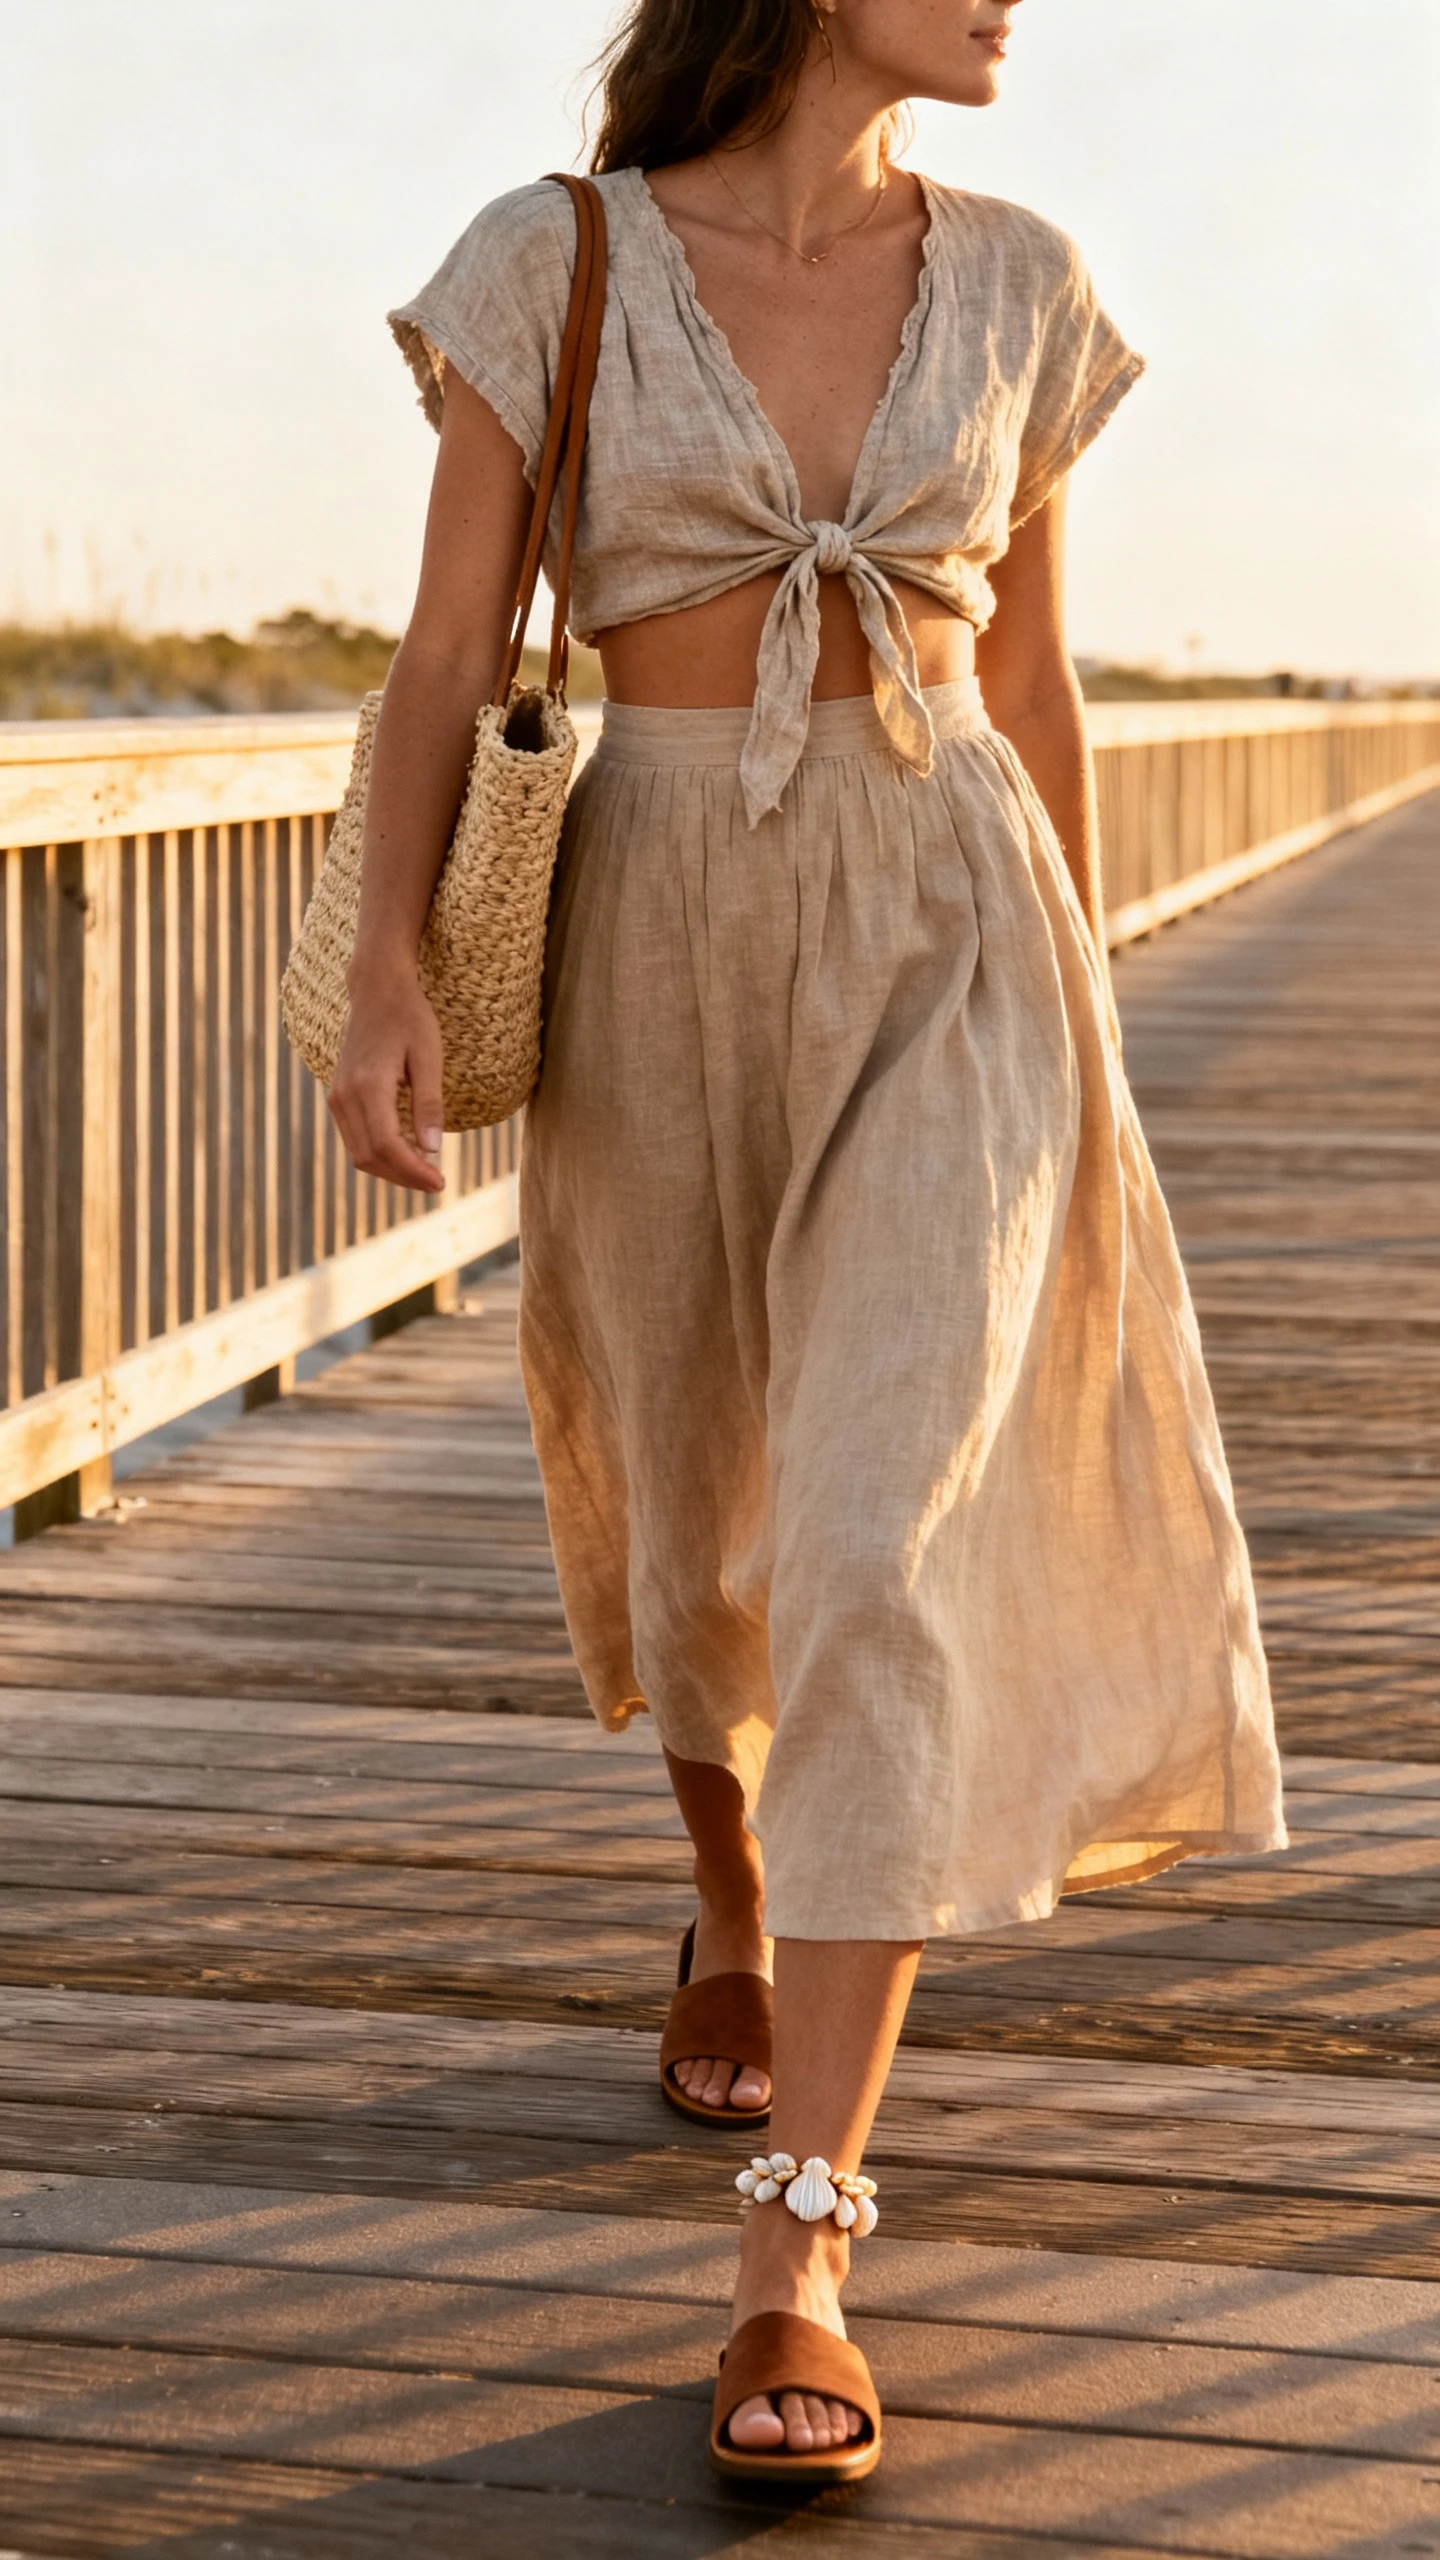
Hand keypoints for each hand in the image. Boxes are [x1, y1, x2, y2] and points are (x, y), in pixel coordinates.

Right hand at [328, 963, 445, 1192]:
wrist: (377, 991)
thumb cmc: (409, 1018)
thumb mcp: (429, 1056)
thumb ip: (429, 1103)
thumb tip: (432, 1149)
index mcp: (368, 1085)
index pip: (386, 1144)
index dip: (412, 1170)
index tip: (440, 1182)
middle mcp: (345, 1095)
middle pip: (369, 1156)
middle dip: (403, 1177)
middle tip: (437, 1182)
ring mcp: (337, 1097)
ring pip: (358, 1153)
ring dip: (390, 1170)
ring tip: (424, 1173)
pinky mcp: (338, 1097)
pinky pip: (355, 1139)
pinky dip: (379, 1155)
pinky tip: (406, 1154)